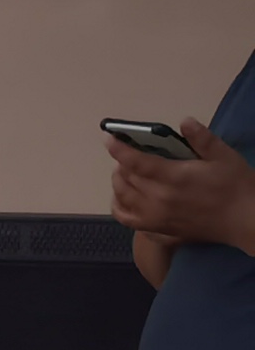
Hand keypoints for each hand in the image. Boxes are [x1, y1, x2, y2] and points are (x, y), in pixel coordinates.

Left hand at [109, 123, 254, 256]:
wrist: (245, 221)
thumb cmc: (236, 186)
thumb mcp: (224, 156)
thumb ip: (202, 139)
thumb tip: (184, 121)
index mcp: (174, 177)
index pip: (136, 162)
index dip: (119, 149)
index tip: (108, 138)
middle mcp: (159, 198)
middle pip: (127, 178)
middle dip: (122, 162)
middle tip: (129, 154)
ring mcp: (155, 216)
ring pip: (122, 196)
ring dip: (118, 181)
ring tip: (125, 171)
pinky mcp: (157, 228)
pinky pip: (126, 218)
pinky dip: (118, 205)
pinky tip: (122, 196)